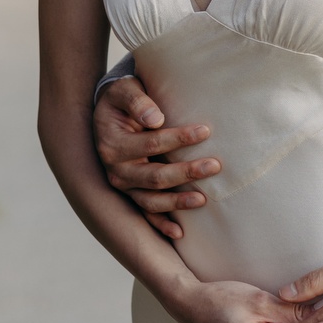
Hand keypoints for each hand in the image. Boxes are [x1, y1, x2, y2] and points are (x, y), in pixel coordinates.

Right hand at [93, 75, 220, 240]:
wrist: (107, 114)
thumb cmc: (120, 100)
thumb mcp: (123, 90)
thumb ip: (137, 101)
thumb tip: (156, 119)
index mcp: (113, 145)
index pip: (152, 143)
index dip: (179, 138)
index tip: (205, 131)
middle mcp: (116, 171)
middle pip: (155, 176)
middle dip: (186, 172)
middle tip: (215, 166)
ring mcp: (123, 187)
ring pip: (151, 200)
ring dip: (178, 202)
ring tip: (204, 199)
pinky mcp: (131, 195)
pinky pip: (146, 214)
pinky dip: (161, 225)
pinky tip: (180, 232)